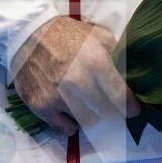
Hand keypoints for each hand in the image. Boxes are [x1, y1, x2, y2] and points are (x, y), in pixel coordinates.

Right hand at [10, 15, 140, 135]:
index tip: (133, 109)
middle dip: (111, 110)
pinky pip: (66, 129)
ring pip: (87, 121)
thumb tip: (133, 76)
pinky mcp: (42, 107)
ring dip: (90, 114)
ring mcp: (58, 97)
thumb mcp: (97, 35)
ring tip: (85, 100)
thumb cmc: (66, 34)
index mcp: (96, 62)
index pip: (121, 97)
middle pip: (107, 113)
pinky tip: (69, 109)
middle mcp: (78, 82)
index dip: (131, 107)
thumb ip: (117, 55)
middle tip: (107, 103)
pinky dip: (71, 122)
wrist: (27, 34)